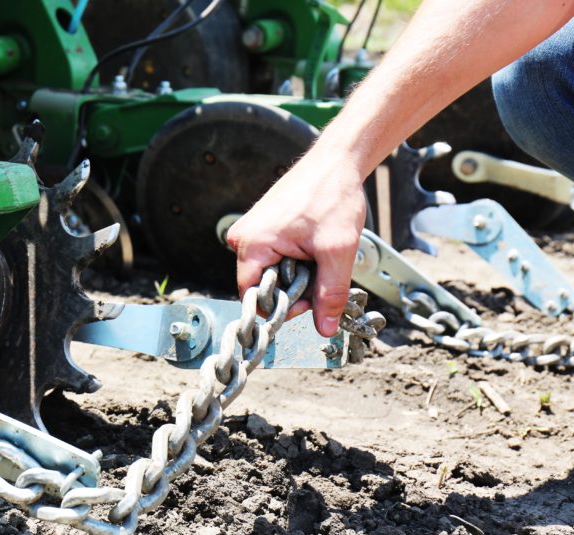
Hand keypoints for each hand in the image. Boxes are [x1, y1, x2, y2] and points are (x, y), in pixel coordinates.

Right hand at [225, 155, 367, 336]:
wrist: (337, 160)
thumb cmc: (332, 195)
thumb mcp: (337, 251)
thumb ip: (329, 293)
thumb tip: (324, 328)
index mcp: (252, 244)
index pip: (253, 296)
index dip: (282, 307)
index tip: (309, 303)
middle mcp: (243, 238)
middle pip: (263, 286)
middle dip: (294, 288)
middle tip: (321, 273)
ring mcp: (251, 231)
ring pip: (271, 272)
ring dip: (296, 273)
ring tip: (318, 253)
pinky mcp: (262, 227)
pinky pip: (273, 257)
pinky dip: (295, 259)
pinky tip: (311, 244)